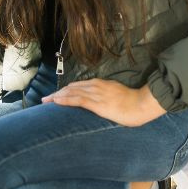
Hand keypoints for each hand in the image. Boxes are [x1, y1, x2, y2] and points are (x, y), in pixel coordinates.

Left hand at [41, 79, 166, 126]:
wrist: (142, 104)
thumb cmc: (133, 103)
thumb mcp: (117, 96)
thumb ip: (106, 97)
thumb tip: (99, 104)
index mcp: (100, 84)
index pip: (78, 86)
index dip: (65, 91)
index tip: (55, 96)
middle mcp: (96, 86)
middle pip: (71, 88)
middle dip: (57, 94)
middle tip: (45, 100)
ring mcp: (96, 94)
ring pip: (71, 93)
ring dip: (57, 97)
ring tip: (46, 102)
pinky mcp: (97, 103)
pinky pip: (77, 100)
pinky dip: (65, 100)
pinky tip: (56, 102)